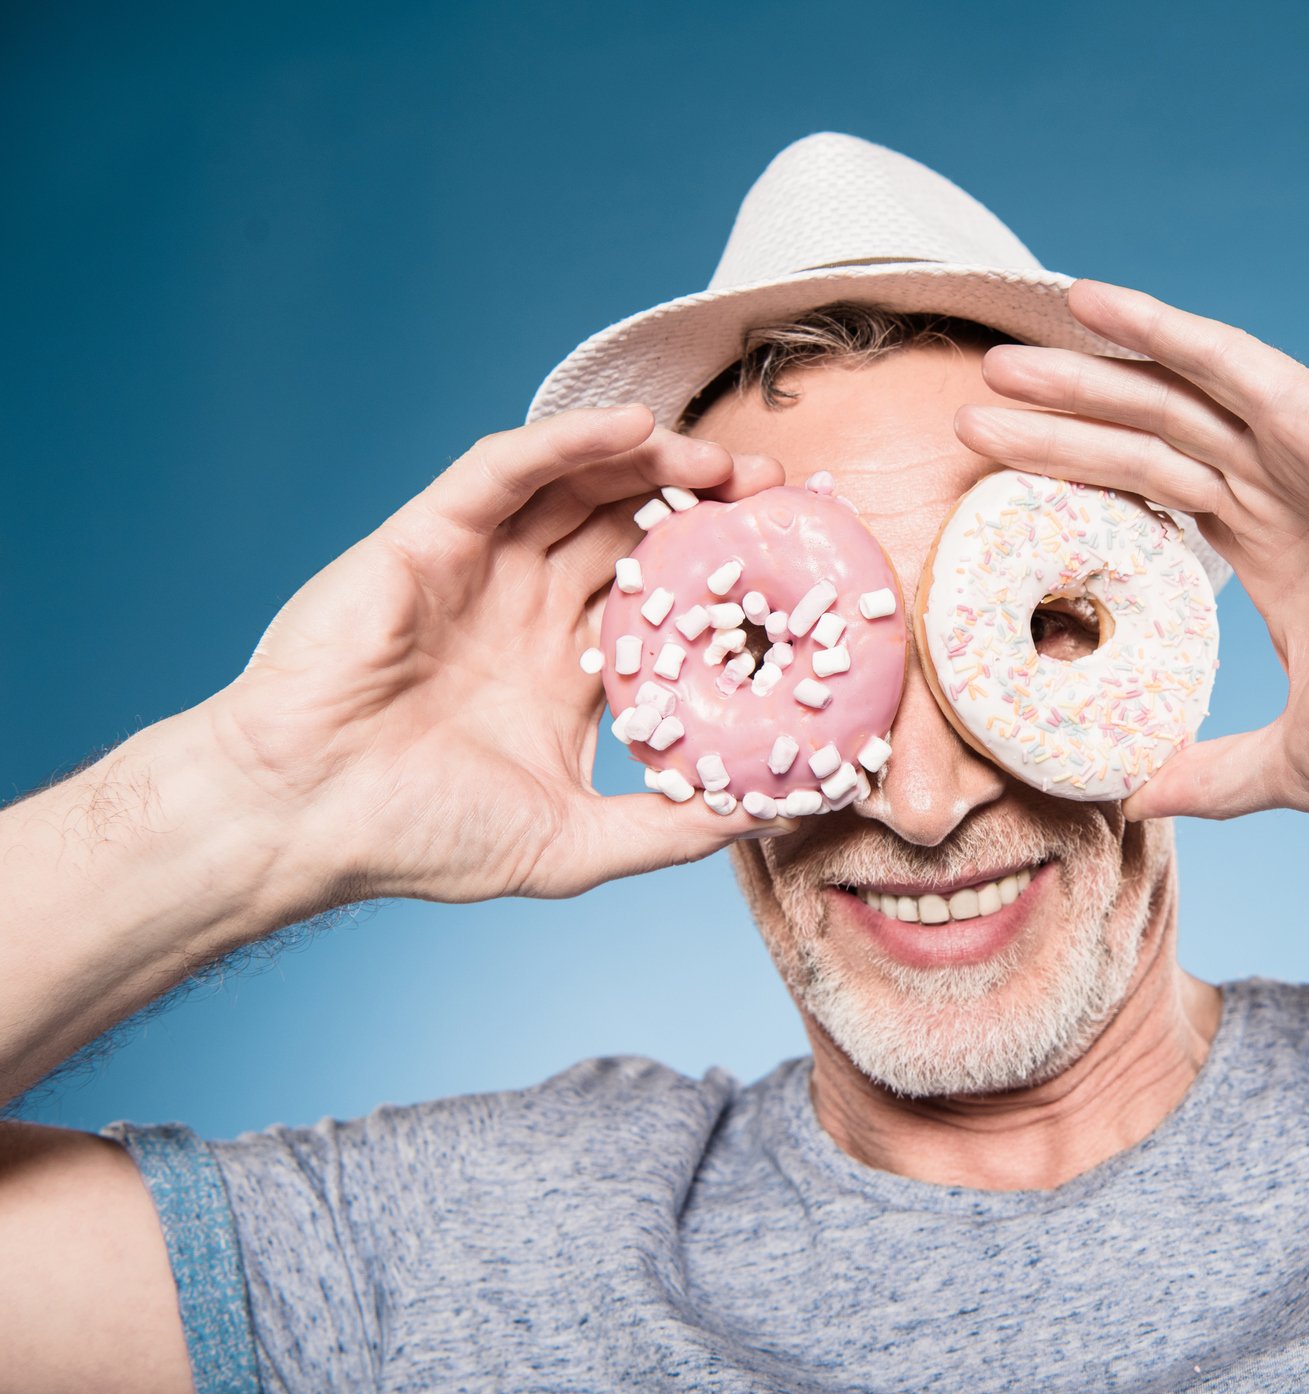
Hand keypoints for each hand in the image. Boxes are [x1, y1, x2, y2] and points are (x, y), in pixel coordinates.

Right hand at [200, 405, 791, 902]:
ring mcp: (480, 565)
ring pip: (580, 487)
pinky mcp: (430, 534)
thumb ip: (668, 830)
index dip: (727, 579)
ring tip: (722, 460)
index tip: (800, 569)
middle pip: (633, 529)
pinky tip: (633, 429)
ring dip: (652, 461)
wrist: (303, 819)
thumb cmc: (417, 837)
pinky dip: (568, 441)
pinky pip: (507, 468)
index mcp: (563, 667)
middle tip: (778, 493)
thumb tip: (769, 820)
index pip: (663, 601)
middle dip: (706, 506)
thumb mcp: (572, 844)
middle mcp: (527, 605)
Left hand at [953, 279, 1308, 819]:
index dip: (1078, 488)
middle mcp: (1273, 490)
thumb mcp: (1296, 760)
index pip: (1148, 501)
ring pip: (1164, 397)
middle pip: (1139, 442)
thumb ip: (1213, 776)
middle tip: (971, 418)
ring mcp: (1294, 450)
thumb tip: (1131, 802)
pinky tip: (1091, 302)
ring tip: (1000, 366)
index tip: (1002, 495)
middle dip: (1055, 427)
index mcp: (1268, 551)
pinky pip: (1224, 358)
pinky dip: (1158, 328)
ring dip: (1082, 376)